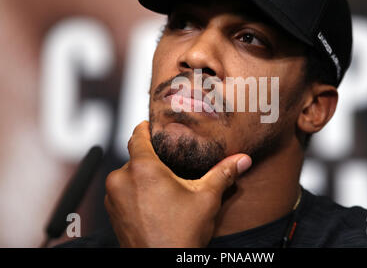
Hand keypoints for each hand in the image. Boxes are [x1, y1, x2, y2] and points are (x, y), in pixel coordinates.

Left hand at [104, 121, 251, 247]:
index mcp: (142, 168)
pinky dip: (135, 192)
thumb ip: (223, 174)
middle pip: (136, 157)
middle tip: (170, 167)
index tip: (151, 125)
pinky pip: (122, 192)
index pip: (138, 135)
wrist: (161, 265)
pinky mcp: (111, 213)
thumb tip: (242, 160)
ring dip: (142, 178)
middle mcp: (121, 179)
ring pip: (128, 176)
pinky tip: (153, 203)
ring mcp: (113, 197)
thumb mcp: (206, 199)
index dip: (146, 128)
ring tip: (163, 189)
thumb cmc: (180, 235)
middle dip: (152, 160)